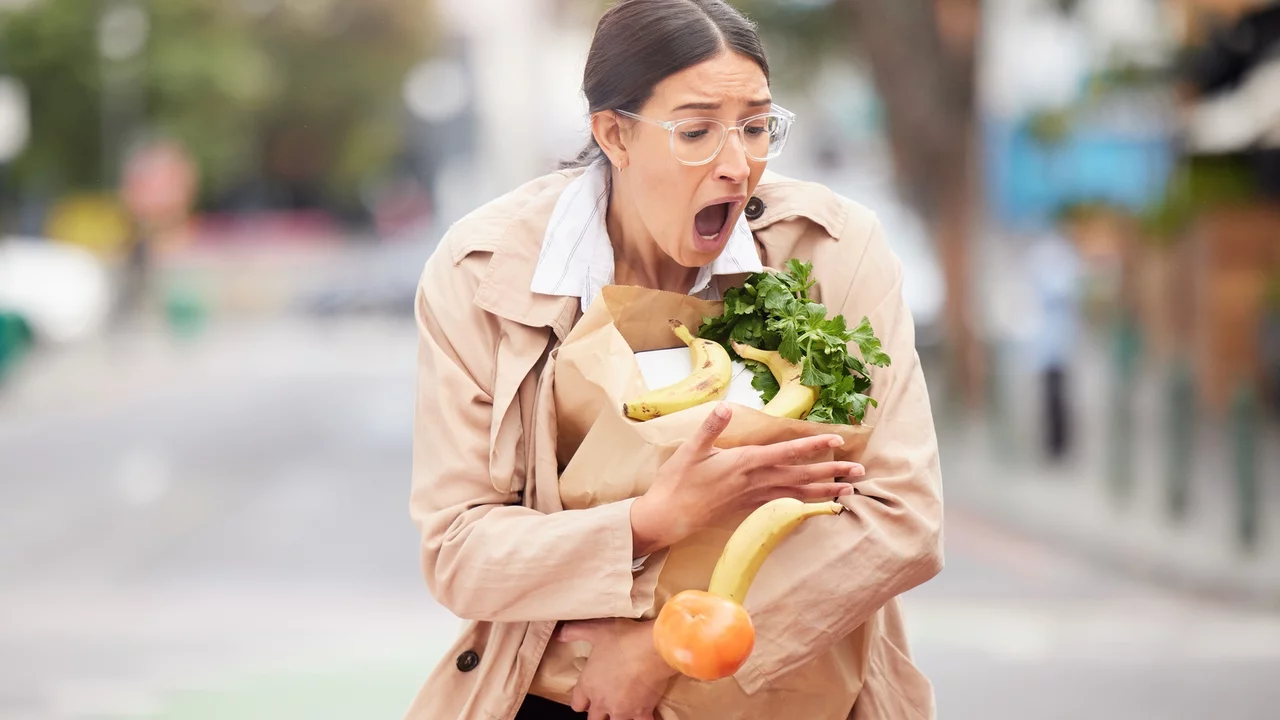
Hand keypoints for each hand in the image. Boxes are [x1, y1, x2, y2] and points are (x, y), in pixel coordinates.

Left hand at [558, 618, 674, 719]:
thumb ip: (575, 632)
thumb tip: (559, 634)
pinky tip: (648, 714)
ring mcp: (622, 710)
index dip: (581, 701)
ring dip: (618, 718)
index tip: (587, 697)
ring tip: (625, 710)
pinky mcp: (642, 712)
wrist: (652, 649)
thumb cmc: (624, 639)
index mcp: (588, 685)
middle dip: (599, 714)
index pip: (576, 703)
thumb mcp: (596, 630)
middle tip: (607, 704)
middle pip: (594, 719)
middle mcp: (602, 701)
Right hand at [631, 403, 861, 553]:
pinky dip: (806, 507)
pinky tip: (818, 507)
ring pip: (798, 495)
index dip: (814, 445)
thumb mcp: (691, 449)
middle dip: (832, 473)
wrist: (668, 517)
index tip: (837, 440)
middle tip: (860, 470)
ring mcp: (755, 498)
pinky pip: (786, 508)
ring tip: (850, 491)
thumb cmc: (678, 481)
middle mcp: (756, 481)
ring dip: (826, 492)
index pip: (787, 452)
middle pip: (802, 476)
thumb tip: (723, 406)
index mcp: (745, 462)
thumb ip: (710, 427)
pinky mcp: (751, 510)